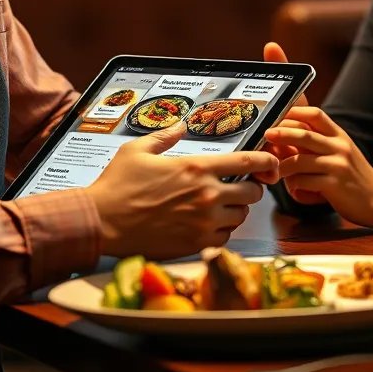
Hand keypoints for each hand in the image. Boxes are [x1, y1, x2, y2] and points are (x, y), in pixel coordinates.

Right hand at [88, 123, 278, 259]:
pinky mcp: (195, 245)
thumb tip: (180, 126)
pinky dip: (219, 231)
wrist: (102, 222)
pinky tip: (203, 224)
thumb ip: (165, 136)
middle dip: (247, 188)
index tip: (271, 163)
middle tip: (233, 186)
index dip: (266, 161)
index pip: (247, 162)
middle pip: (252, 193)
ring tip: (213, 205)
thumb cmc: (117, 184)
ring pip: (239, 217)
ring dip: (233, 211)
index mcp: (196, 168)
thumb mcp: (138, 149)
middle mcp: (206, 196)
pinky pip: (224, 238)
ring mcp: (203, 223)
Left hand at [265, 106, 372, 226]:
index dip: (294, 111)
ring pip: (300, 160)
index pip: (315, 114)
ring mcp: (338, 165)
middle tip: (266, 133)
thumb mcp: (341, 153)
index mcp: (339, 135)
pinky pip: (305, 181)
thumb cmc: (355, 177)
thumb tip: (285, 137)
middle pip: (304, 134)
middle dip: (282, 132)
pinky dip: (294, 185)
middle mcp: (339, 146)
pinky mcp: (335, 185)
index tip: (277, 113)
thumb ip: (318, 144)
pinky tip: (292, 189)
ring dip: (283, 166)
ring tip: (275, 170)